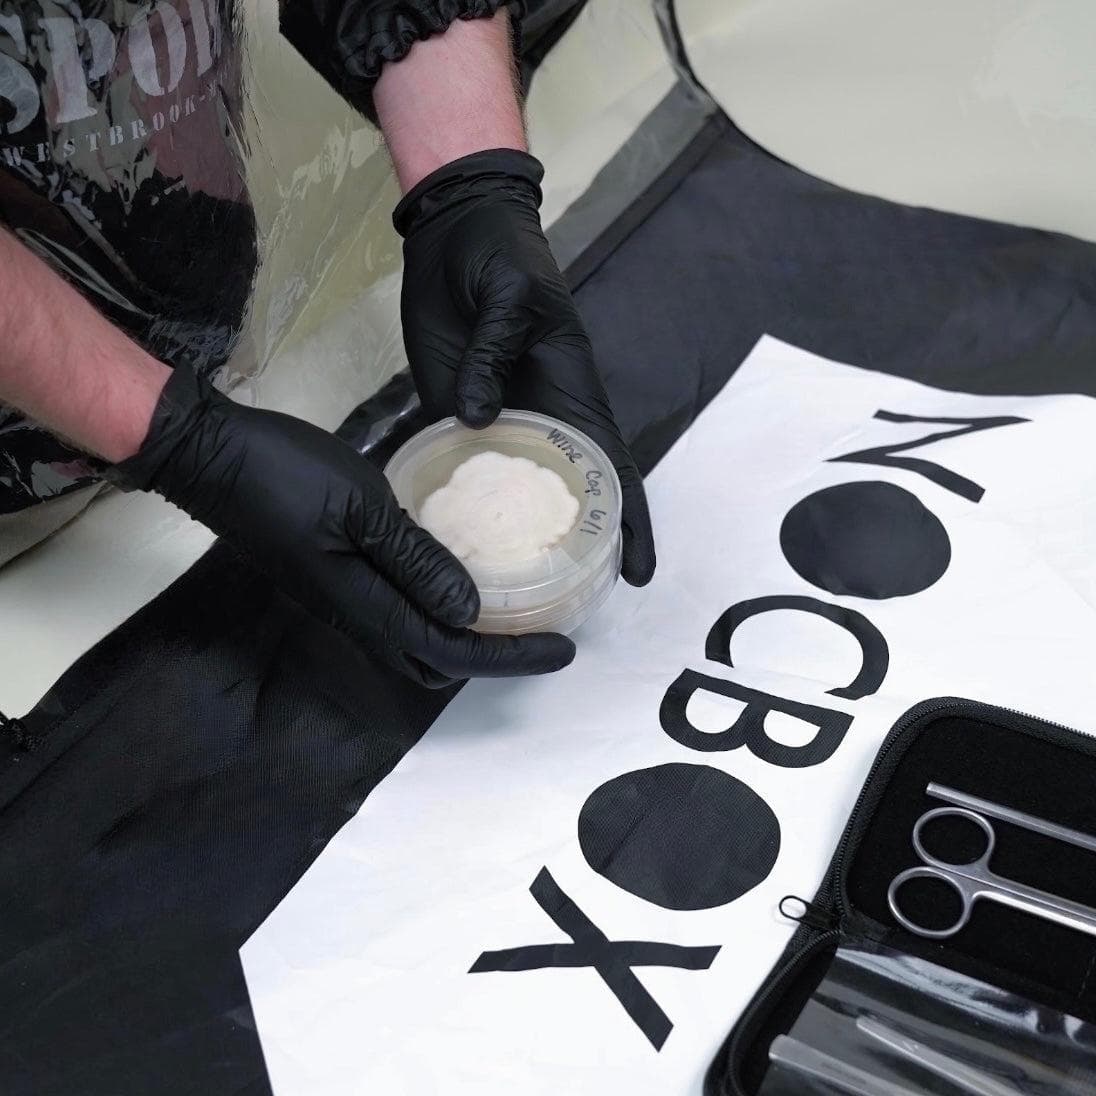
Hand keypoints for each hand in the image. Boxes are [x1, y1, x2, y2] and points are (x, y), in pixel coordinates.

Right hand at [108, 365, 575, 687]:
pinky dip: (436, 605)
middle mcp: (356, 614)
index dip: (512, 658)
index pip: (453, 651)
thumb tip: (470, 611)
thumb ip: (415, 561)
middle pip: (434, 661)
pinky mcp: (332, 578)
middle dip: (490, 656)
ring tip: (508, 603)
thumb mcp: (362, 507)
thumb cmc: (286, 474)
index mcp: (367, 603)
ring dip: (462, 633)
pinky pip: (395, 611)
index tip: (563, 648)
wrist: (212, 460)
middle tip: (536, 627)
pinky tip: (455, 570)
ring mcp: (340, 599)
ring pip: (413, 639)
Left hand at [394, 149, 656, 587]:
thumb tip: (478, 420)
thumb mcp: (507, 295)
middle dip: (577, 549)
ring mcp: (496, 423)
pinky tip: (451, 544)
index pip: (612, 467)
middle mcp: (539, 420)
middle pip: (567, 496)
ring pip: (512, 493)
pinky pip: (459, 469)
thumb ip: (495, 353)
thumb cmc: (496, 256)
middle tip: (568, 606)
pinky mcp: (453, 415)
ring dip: (515, 538)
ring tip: (510, 594)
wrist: (450, 233)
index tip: (637, 574)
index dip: (631, 520)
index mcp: (572, 394)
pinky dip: (460, 506)